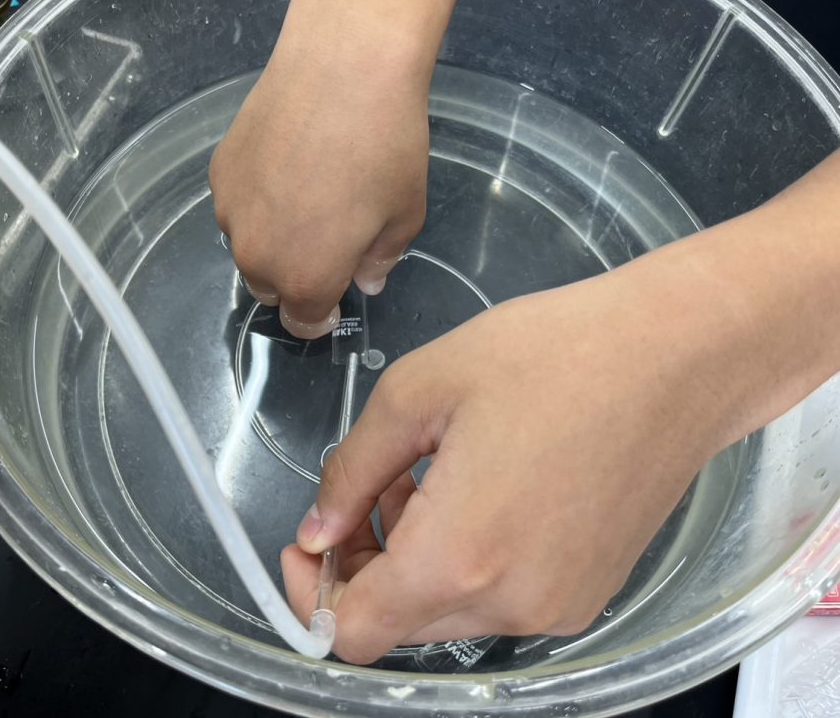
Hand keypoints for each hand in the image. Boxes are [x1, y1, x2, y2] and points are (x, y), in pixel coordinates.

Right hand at [209, 0, 430, 338]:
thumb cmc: (386, 149)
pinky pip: (238, 202)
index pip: (302, 321)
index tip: (337, 296)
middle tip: (327, 239)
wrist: (342, 67)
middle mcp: (255, 254)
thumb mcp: (404, 215)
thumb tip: (366, 281)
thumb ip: (379, 260)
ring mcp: (230, 210)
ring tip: (306, 193)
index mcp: (303, 277)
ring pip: (249, 244)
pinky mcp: (218, 169)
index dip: (321, 315)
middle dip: (295, 277)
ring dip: (272, 236)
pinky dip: (258, 197)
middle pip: (269, 286)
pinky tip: (287, 162)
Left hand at [280, 168, 839, 662]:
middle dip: (364, 566)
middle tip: (371, 486)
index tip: (310, 538)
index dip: (314, 592)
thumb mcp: (419, 391)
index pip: (353, 632)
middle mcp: (510, 607)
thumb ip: (351, 472)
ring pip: (446, 614)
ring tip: (433, 475)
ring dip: (415, 561)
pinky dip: (468, 564)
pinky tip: (484, 490)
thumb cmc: (546, 355)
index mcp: (458, 558)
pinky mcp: (589, 594)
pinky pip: (498, 602)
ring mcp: (557, 609)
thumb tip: (316, 532)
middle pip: (397, 625)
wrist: (677, 356)